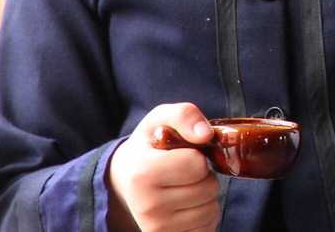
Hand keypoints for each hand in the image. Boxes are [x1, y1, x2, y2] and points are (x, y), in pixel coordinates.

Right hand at [106, 103, 221, 231]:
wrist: (123, 181)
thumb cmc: (149, 146)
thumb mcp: (161, 119)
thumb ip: (185, 115)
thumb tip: (206, 134)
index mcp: (143, 173)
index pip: (197, 165)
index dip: (197, 156)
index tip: (181, 155)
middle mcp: (147, 205)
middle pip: (208, 189)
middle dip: (203, 176)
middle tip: (183, 172)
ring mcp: (157, 228)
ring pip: (211, 210)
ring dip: (205, 196)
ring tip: (183, 187)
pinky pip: (208, 228)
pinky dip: (204, 216)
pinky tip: (186, 206)